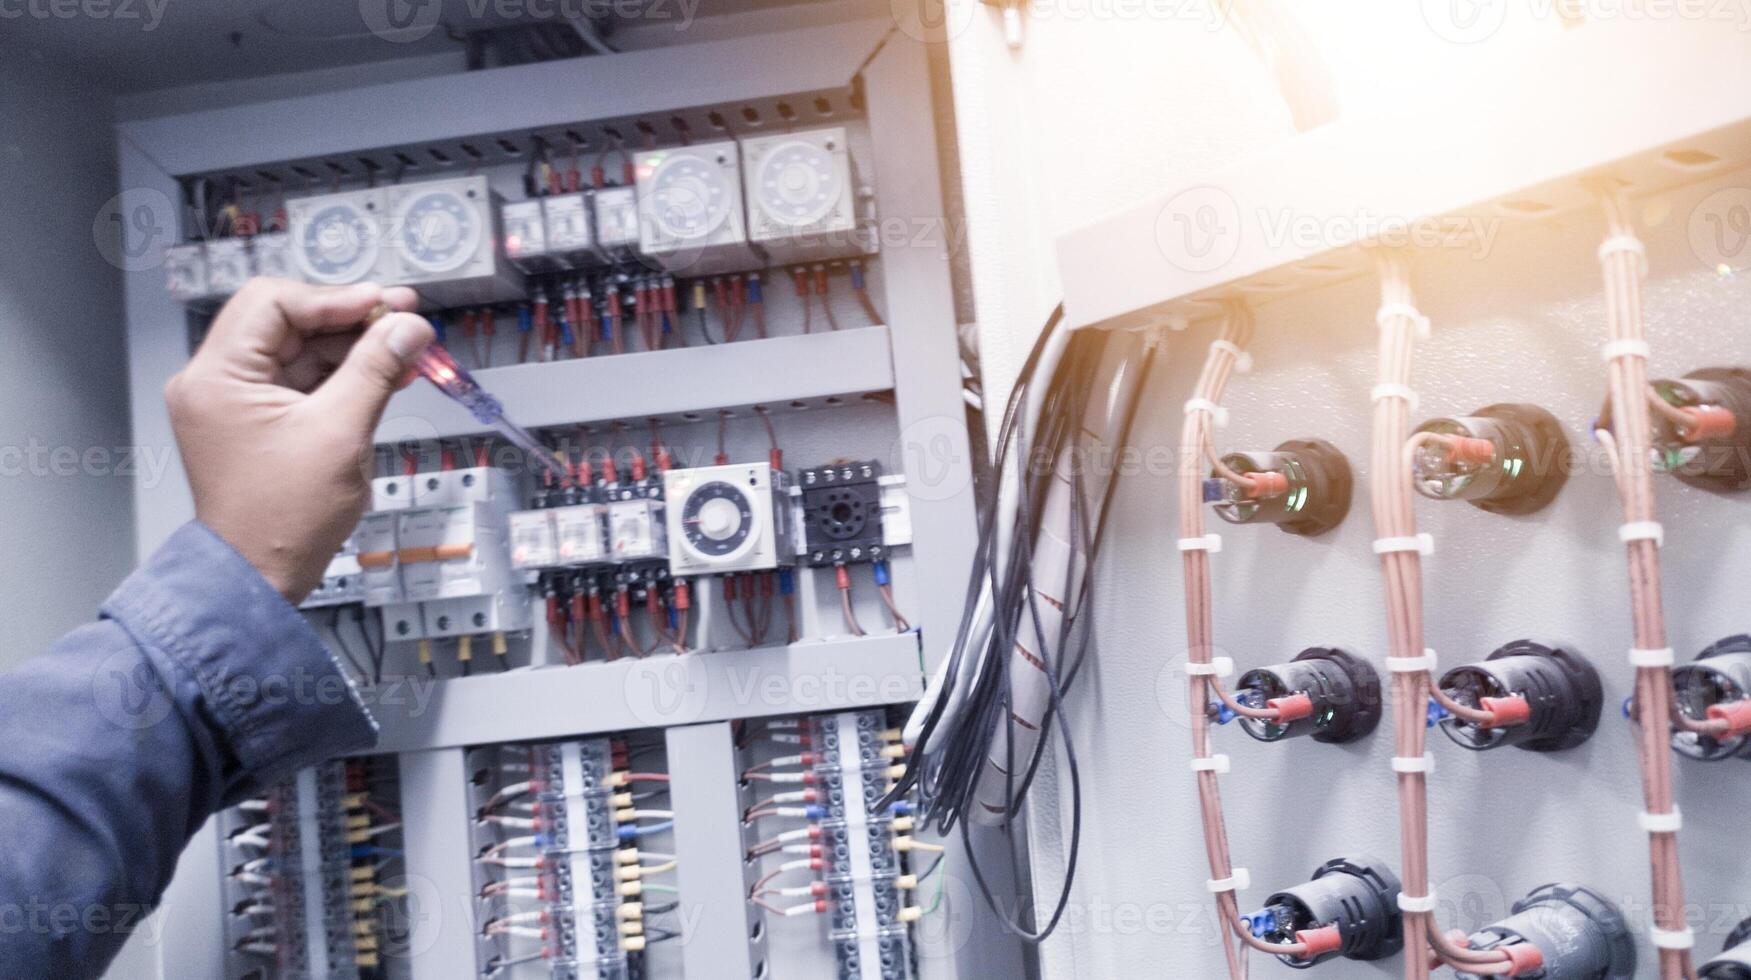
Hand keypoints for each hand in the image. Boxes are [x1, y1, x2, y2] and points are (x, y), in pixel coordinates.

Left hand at [165, 278, 433, 601]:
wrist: (261, 577)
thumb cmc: (283, 520)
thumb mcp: (341, 433)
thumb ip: (375, 369)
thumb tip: (408, 328)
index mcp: (217, 377)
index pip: (274, 303)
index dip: (335, 299)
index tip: (386, 307)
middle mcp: (214, 382)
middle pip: (286, 321)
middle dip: (349, 320)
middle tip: (404, 320)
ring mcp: (233, 402)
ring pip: (298, 349)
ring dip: (352, 348)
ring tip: (404, 351)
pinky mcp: (254, 421)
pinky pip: (300, 380)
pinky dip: (341, 375)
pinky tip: (383, 375)